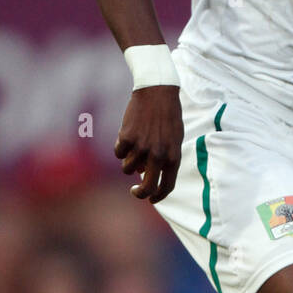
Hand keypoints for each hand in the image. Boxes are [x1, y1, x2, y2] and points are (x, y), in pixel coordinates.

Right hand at [114, 86, 183, 203]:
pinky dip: (120, 147)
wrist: (157, 92)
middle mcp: (159, 155)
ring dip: (129, 161)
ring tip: (135, 145)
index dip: (159, 196)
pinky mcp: (127, 138)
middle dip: (140, 194)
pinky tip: (127, 134)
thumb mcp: (173, 139)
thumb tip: (144, 173)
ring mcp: (142, 147)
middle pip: (148, 187)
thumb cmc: (167, 116)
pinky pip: (119, 152)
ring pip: (129, 168)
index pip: (167, 186)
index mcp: (174, 156)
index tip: (152, 200)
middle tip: (135, 193)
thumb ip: (163, 158)